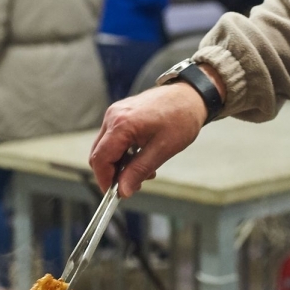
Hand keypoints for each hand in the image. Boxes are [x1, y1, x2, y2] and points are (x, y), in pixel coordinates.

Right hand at [90, 84, 209, 197]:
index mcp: (122, 124)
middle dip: (113, 173)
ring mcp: (115, 113)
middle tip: (134, 183)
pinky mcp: (120, 113)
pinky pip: (112, 139)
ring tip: (144, 169)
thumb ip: (139, 170)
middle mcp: (113, 116)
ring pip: (105, 148)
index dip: (105, 180)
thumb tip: (123, 190)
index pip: (100, 159)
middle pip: (98, 154)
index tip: (116, 194)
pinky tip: (141, 155)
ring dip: (119, 164)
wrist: (190, 95)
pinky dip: (122, 152)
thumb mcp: (163, 149)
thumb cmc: (181, 117)